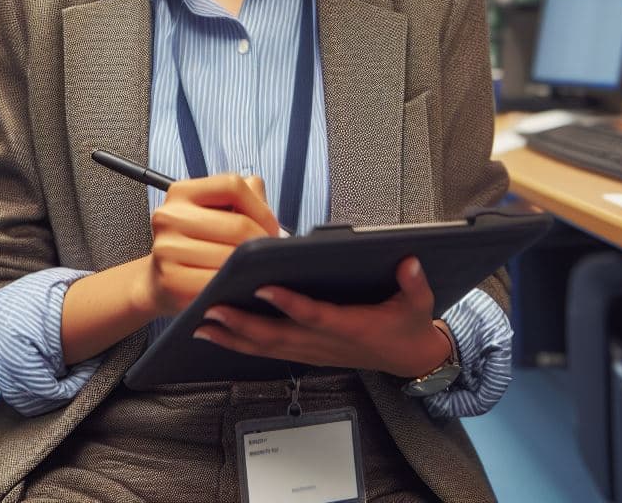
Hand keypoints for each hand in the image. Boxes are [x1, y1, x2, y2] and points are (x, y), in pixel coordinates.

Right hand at [136, 173, 280, 318]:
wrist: (160, 279)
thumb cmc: (198, 243)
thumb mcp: (217, 211)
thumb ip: (248, 198)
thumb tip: (274, 220)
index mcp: (182, 191)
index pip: (232, 186)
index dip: (261, 209)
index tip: (271, 228)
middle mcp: (169, 216)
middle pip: (238, 225)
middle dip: (262, 245)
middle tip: (268, 257)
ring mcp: (166, 249)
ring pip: (231, 256)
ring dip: (251, 268)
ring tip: (255, 271)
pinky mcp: (170, 280)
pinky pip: (217, 283)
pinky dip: (233, 287)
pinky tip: (236, 287)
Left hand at [191, 256, 450, 377]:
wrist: (410, 360)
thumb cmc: (408, 327)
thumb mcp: (419, 304)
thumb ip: (414, 283)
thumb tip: (410, 261)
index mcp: (351, 327)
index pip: (314, 315)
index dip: (288, 304)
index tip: (263, 287)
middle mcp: (326, 343)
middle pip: (278, 336)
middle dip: (242, 324)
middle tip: (211, 308)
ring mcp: (314, 351)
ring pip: (267, 348)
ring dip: (233, 337)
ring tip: (202, 323)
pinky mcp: (307, 354)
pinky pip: (269, 352)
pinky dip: (241, 344)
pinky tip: (219, 334)